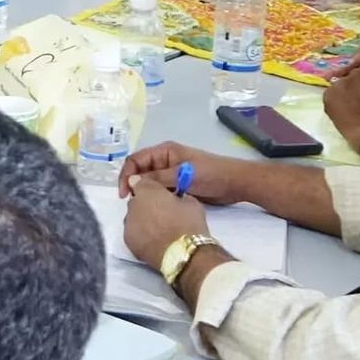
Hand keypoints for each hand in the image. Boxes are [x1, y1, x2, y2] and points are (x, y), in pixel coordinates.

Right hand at [117, 142, 244, 204]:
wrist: (234, 183)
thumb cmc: (210, 174)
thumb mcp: (182, 174)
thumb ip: (157, 178)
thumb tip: (133, 182)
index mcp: (164, 151)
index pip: (135, 160)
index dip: (127, 175)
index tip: (125, 193)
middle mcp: (164, 161)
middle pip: (140, 171)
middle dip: (134, 185)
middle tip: (132, 203)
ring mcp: (171, 174)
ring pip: (149, 183)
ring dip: (144, 193)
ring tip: (142, 207)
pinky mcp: (177, 186)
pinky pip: (160, 191)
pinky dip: (155, 198)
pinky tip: (154, 208)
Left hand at [122, 177, 210, 267]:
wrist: (183, 253)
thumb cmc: (188, 224)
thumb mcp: (189, 200)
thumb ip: (175, 194)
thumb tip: (173, 197)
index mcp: (148, 191)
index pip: (140, 182)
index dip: (149, 188)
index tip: (157, 194)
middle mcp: (133, 205)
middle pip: (136, 201)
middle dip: (146, 205)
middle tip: (162, 213)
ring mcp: (129, 224)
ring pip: (133, 217)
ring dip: (142, 220)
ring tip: (159, 230)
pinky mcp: (128, 241)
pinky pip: (133, 233)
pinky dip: (141, 234)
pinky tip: (154, 240)